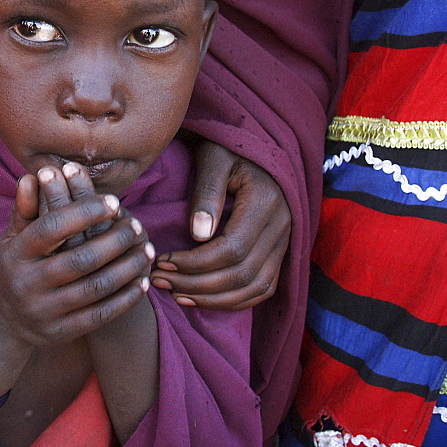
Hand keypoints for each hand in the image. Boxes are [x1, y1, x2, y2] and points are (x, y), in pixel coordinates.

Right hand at [0, 163, 153, 347]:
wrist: (2, 324)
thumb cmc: (13, 268)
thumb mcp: (12, 239)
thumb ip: (26, 209)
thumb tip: (33, 175)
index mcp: (16, 254)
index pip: (52, 228)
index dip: (84, 212)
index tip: (114, 202)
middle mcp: (27, 284)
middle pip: (80, 259)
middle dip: (114, 240)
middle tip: (137, 225)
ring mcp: (44, 311)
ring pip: (95, 287)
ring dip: (127, 268)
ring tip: (147, 250)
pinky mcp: (61, 332)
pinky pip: (100, 315)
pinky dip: (124, 298)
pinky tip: (141, 282)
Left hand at [151, 140, 289, 309]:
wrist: (257, 146)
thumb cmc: (229, 147)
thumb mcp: (214, 159)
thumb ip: (207, 193)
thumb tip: (198, 236)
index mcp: (265, 202)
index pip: (231, 249)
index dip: (195, 264)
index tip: (163, 262)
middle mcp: (282, 226)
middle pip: (241, 274)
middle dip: (196, 285)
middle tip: (160, 281)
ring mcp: (285, 241)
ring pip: (253, 287)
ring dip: (212, 299)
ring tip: (176, 294)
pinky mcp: (281, 251)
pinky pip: (263, 288)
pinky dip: (235, 300)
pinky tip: (204, 299)